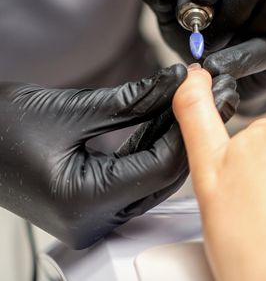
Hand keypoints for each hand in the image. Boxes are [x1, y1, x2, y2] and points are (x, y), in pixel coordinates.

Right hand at [0, 65, 237, 248]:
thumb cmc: (1, 129)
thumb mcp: (71, 109)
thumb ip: (131, 100)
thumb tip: (174, 83)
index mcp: (87, 201)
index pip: (160, 165)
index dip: (187, 125)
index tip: (204, 92)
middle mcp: (96, 217)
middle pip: (164, 174)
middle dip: (187, 130)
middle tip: (209, 94)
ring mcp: (97, 213)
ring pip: (154, 175)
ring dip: (172, 137)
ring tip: (192, 100)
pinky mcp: (97, 202)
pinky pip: (138, 175)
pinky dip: (152, 146)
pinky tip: (166, 119)